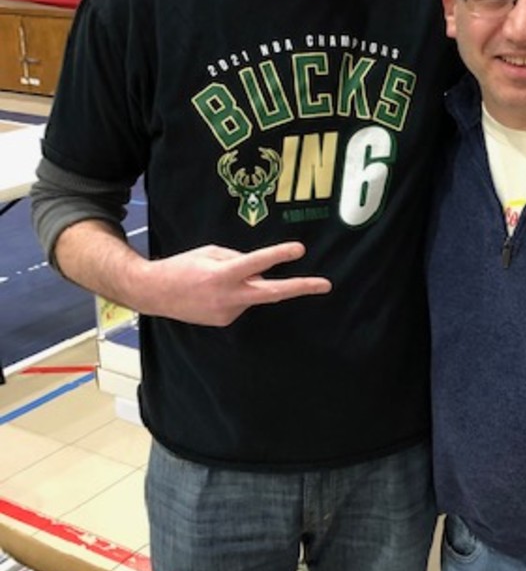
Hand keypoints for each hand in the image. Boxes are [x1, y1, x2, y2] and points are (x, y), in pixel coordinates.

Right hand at [141, 242, 331, 325]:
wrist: (155, 293)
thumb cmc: (182, 267)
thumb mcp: (210, 252)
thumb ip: (239, 258)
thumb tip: (261, 269)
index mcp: (223, 274)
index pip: (257, 263)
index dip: (279, 255)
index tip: (299, 250)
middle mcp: (228, 296)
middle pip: (273, 293)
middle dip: (301, 288)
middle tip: (326, 285)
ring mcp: (228, 312)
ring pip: (252, 293)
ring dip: (247, 283)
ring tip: (215, 279)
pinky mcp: (225, 321)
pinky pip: (241, 302)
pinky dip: (235, 293)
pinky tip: (213, 292)